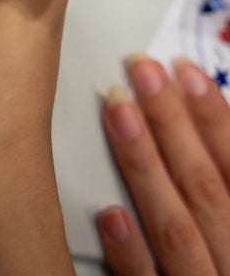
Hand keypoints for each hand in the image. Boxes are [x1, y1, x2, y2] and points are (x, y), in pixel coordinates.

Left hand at [98, 57, 229, 274]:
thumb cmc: (221, 262)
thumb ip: (225, 193)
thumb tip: (213, 138)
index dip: (217, 119)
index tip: (185, 73)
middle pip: (210, 190)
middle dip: (175, 125)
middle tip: (141, 70)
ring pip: (179, 231)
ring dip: (147, 167)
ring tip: (116, 111)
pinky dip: (133, 256)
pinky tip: (108, 214)